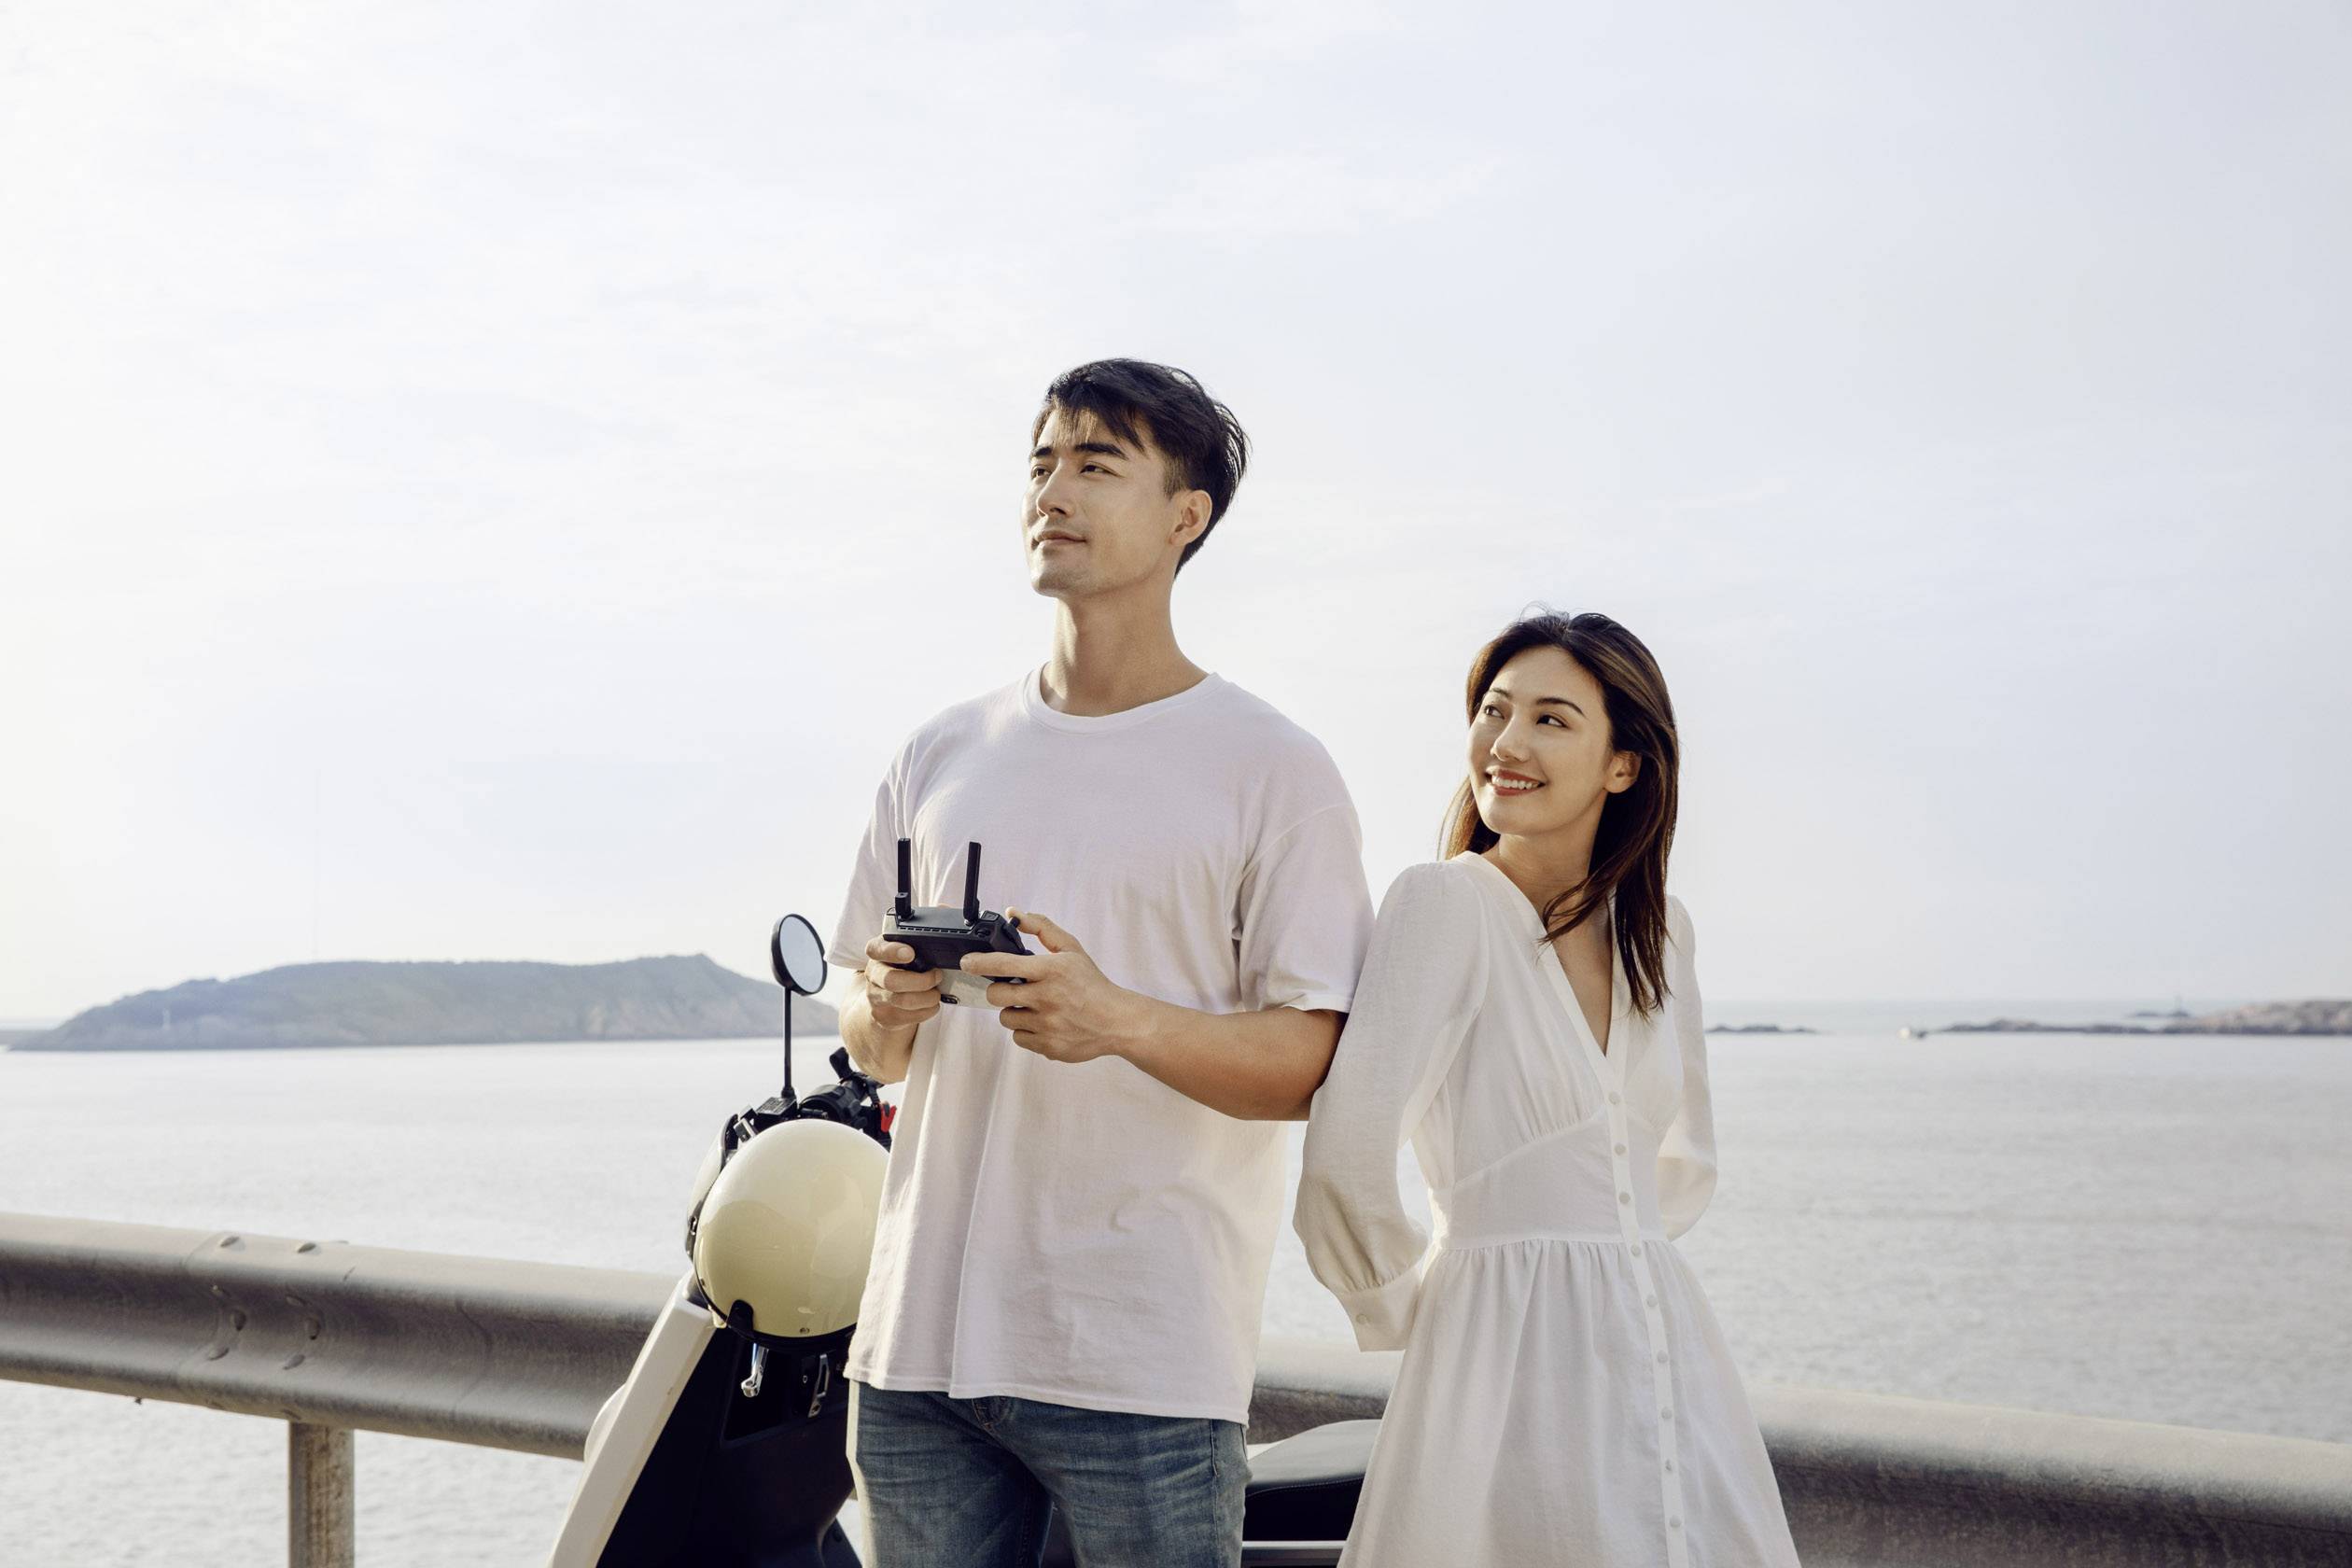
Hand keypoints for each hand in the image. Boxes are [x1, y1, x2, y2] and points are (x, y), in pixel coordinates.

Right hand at [862, 933, 941, 1032]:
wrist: (884, 999)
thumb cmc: (902, 969)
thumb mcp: (904, 952)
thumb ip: (915, 947)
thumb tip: (940, 954)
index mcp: (877, 953)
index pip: (876, 949)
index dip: (892, 951)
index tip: (910, 953)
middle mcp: (873, 974)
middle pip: (891, 980)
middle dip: (922, 980)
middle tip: (937, 976)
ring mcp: (876, 998)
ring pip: (903, 1001)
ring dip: (928, 997)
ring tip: (936, 993)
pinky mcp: (884, 1017)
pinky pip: (910, 1016)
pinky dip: (928, 1010)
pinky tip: (931, 1004)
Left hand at [961, 909, 1157, 1064]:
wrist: (1116, 1021)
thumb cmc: (1091, 983)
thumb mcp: (1071, 949)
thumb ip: (1041, 928)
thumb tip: (1013, 913)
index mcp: (1051, 970)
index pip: (1005, 964)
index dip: (980, 962)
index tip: (967, 962)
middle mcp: (1047, 997)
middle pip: (997, 995)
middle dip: (1000, 990)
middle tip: (1015, 988)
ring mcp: (1046, 1025)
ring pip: (1006, 1018)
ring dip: (1015, 1011)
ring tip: (1036, 1007)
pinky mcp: (1047, 1046)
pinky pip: (1019, 1038)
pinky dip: (1027, 1031)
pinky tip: (1044, 1023)